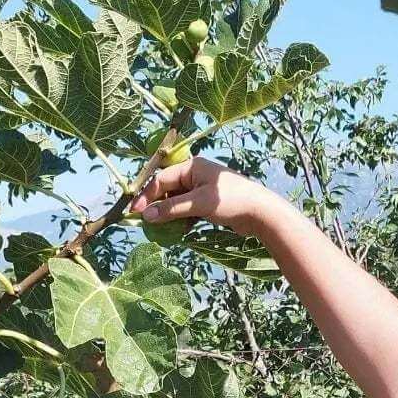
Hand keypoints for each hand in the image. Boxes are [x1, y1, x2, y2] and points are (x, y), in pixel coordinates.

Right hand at [128, 156, 278, 237]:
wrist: (261, 213)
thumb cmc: (231, 201)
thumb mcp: (199, 204)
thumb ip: (172, 209)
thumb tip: (147, 216)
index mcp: (191, 167)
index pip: (161, 179)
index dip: (147, 196)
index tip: (135, 212)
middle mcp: (194, 174)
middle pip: (167, 189)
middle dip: (156, 205)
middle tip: (144, 222)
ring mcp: (201, 188)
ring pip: (176, 201)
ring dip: (168, 214)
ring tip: (159, 228)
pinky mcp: (206, 203)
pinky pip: (186, 209)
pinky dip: (180, 218)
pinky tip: (178, 230)